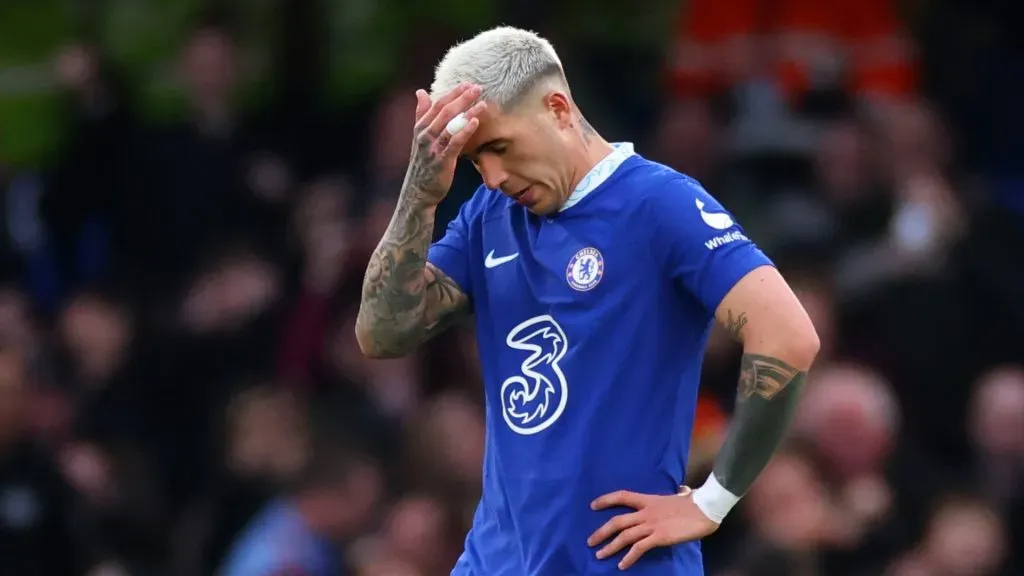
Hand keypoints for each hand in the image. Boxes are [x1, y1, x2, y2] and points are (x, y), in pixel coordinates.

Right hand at [407, 83, 487, 205]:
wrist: (418, 191)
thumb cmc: (423, 163)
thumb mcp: (419, 136)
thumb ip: (421, 113)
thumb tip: (421, 91)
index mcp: (420, 127)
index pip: (437, 104)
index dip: (452, 93)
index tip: (467, 83)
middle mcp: (424, 135)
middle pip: (444, 111)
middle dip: (462, 98)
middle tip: (478, 87)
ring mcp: (432, 148)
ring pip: (450, 125)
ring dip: (467, 112)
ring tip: (482, 102)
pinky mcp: (441, 161)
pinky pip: (454, 143)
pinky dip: (464, 131)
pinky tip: (475, 122)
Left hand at [587, 487, 719, 569]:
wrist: (705, 509)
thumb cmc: (695, 503)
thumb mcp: (681, 495)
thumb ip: (678, 494)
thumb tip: (683, 491)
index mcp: (649, 500)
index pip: (622, 496)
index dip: (606, 500)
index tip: (593, 505)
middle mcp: (646, 512)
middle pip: (617, 521)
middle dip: (601, 532)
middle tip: (590, 541)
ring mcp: (651, 525)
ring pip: (624, 536)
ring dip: (610, 547)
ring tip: (600, 555)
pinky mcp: (659, 537)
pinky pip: (639, 548)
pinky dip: (628, 558)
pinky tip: (622, 565)